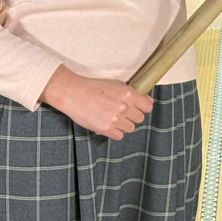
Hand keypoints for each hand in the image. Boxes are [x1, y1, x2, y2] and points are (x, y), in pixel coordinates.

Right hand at [39, 64, 153, 139]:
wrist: (73, 93)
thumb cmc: (93, 87)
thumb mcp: (116, 85)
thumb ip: (132, 94)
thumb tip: (147, 101)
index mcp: (128, 94)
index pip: (148, 107)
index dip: (143, 107)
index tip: (138, 108)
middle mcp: (124, 107)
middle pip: (140, 118)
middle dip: (132, 116)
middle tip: (122, 112)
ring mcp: (115, 119)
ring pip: (130, 128)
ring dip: (124, 124)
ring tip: (113, 117)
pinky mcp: (105, 129)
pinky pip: (119, 136)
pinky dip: (115, 132)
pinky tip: (108, 124)